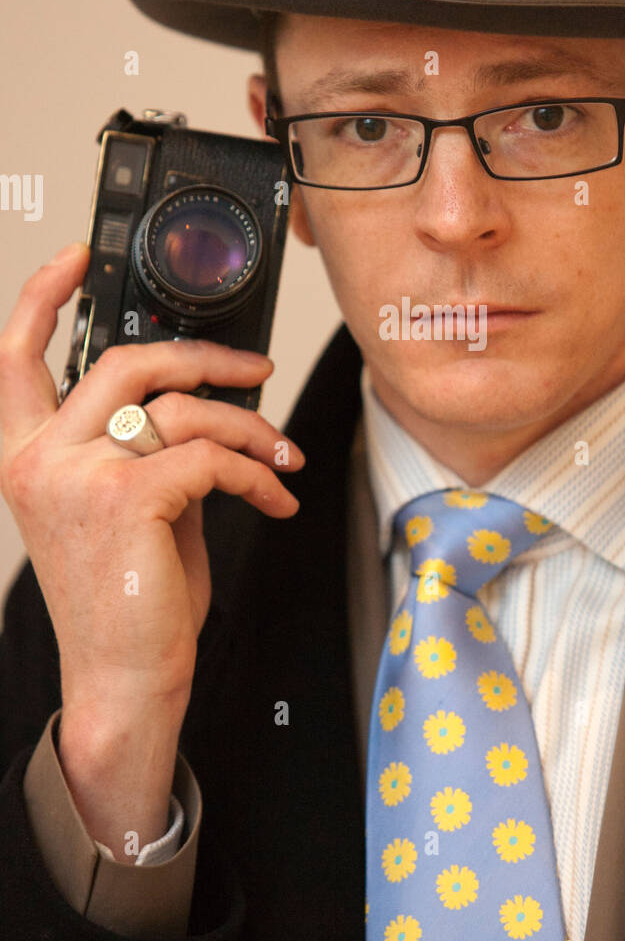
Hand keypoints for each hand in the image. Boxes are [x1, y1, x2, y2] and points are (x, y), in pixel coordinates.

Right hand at [0, 242, 302, 715]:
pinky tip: (275, 498)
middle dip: (207, 357)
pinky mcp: (128, 498)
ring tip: (282, 457)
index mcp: (30, 457)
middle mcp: (41, 460)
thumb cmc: (130, 602)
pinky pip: (213, 457)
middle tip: (256, 372)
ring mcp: (79, 476)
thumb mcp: (131, 510)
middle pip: (129, 363)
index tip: (75, 258)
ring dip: (252, 429)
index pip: (17, 359)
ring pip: (184, 409)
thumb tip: (209, 406)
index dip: (43, 297)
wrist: (123, 682)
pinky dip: (258, 473)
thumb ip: (149, 450)